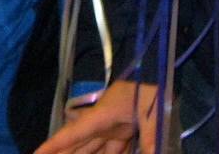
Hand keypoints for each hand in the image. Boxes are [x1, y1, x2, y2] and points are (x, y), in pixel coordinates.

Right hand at [36, 80, 160, 153]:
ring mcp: (114, 124)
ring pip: (93, 147)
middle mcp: (104, 121)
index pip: (73, 134)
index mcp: (104, 115)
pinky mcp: (126, 127)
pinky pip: (112, 147)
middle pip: (78, 144)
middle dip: (64, 153)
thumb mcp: (154, 113)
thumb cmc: (154, 87)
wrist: (165, 72)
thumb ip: (151, 140)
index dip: (53, 146)